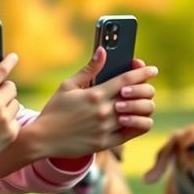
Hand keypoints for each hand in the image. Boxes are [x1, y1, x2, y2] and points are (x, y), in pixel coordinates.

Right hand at [0, 53, 21, 177]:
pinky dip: (8, 121)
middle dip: (4, 89)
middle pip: (11, 87)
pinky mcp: (11, 132)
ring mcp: (4, 120)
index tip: (13, 57)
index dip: (9, 61)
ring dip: (7, 105)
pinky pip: (16, 119)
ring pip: (15, 103)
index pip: (0, 71)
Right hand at [33, 47, 157, 157]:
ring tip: (139, 105)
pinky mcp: (105, 143)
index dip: (143, 72)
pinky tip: (135, 119)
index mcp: (95, 94)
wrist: (42, 139)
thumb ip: (88, 69)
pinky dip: (139, 123)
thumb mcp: (67, 86)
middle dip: (147, 89)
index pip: (128, 79)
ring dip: (144, 107)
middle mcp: (103, 111)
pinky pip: (133, 132)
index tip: (152, 70)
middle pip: (140, 96)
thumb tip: (102, 51)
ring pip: (140, 115)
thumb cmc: (54, 111)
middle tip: (144, 88)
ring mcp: (105, 128)